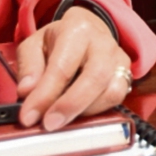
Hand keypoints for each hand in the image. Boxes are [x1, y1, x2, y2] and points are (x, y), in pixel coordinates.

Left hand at [17, 6, 131, 131]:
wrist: (87, 30)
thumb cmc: (57, 41)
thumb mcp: (34, 45)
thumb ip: (28, 66)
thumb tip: (27, 91)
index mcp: (77, 30)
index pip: (62, 67)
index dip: (44, 96)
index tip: (28, 117)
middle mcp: (103, 42)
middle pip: (94, 78)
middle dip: (70, 105)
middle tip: (49, 124)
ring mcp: (119, 58)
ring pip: (111, 91)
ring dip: (85, 111)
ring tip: (63, 117)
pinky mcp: (127, 74)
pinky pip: (118, 98)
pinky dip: (98, 110)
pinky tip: (80, 112)